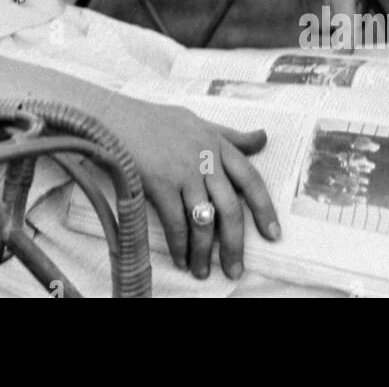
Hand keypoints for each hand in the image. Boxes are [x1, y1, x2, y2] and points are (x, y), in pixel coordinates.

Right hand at [98, 93, 279, 279]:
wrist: (114, 118)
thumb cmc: (155, 121)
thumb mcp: (197, 122)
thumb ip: (230, 135)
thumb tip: (263, 137)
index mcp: (217, 143)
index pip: (251, 178)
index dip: (265, 208)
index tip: (274, 234)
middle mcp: (205, 157)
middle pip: (231, 208)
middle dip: (235, 244)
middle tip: (235, 270)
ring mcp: (183, 170)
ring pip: (204, 221)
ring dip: (204, 252)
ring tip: (201, 271)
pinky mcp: (160, 182)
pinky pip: (176, 222)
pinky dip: (179, 245)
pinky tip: (180, 258)